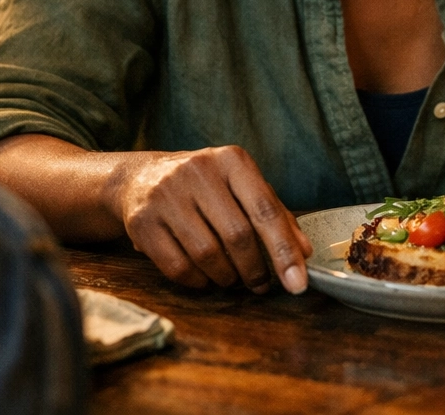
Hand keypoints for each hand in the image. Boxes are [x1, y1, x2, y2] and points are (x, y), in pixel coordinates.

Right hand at [115, 146, 312, 294]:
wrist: (140, 178)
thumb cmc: (204, 187)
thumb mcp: (241, 187)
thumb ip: (275, 215)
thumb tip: (304, 251)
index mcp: (231, 160)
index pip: (265, 210)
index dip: (284, 250)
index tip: (298, 282)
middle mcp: (198, 171)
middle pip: (238, 236)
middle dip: (255, 270)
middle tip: (261, 284)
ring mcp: (166, 195)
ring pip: (208, 255)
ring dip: (227, 278)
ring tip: (232, 278)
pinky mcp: (142, 221)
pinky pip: (178, 267)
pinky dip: (198, 282)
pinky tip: (205, 277)